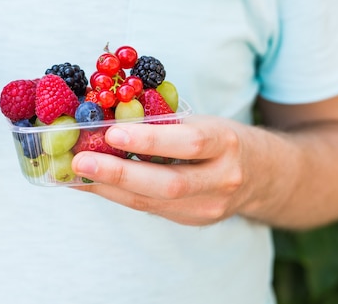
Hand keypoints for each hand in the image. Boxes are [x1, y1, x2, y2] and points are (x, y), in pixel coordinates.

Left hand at [71, 116, 258, 225]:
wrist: (262, 175)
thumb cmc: (222, 138)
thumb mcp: (203, 121)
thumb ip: (163, 122)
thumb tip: (106, 118)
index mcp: (226, 143)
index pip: (189, 143)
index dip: (150, 140)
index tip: (112, 133)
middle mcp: (222, 179)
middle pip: (168, 183)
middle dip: (119, 173)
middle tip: (80, 162)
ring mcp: (208, 207)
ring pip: (152, 202)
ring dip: (109, 187)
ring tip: (75, 174)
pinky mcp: (193, 220)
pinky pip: (149, 208)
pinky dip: (116, 195)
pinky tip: (90, 184)